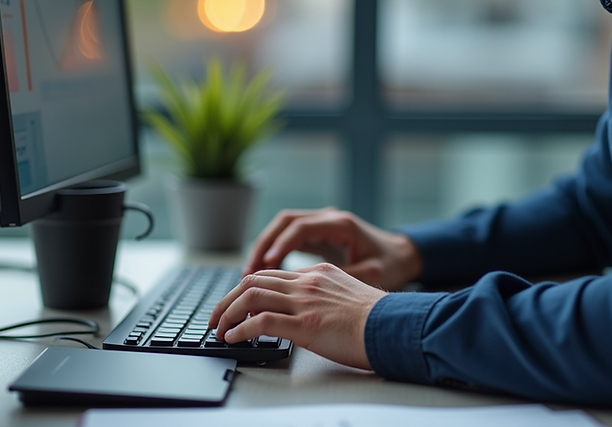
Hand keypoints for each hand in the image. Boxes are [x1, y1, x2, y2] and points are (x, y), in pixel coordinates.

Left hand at [209, 263, 385, 369]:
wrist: (396, 327)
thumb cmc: (378, 319)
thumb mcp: (348, 295)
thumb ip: (323, 295)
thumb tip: (307, 311)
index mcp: (317, 273)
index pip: (269, 275)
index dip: (245, 288)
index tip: (234, 304)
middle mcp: (307, 283)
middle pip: (253, 281)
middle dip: (226, 300)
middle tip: (215, 317)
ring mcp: (305, 302)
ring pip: (250, 296)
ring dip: (226, 313)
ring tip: (218, 328)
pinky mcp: (305, 325)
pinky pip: (261, 321)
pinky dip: (240, 328)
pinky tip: (233, 337)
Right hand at [243, 208, 423, 291]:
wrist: (401, 254)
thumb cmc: (390, 264)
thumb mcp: (373, 273)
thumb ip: (346, 277)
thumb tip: (318, 291)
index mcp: (340, 224)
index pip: (301, 227)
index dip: (281, 245)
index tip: (267, 264)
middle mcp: (327, 218)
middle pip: (284, 222)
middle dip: (263, 245)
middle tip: (248, 272)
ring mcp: (321, 224)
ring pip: (282, 228)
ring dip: (264, 248)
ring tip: (249, 274)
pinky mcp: (317, 234)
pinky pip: (287, 238)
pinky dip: (273, 252)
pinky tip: (264, 273)